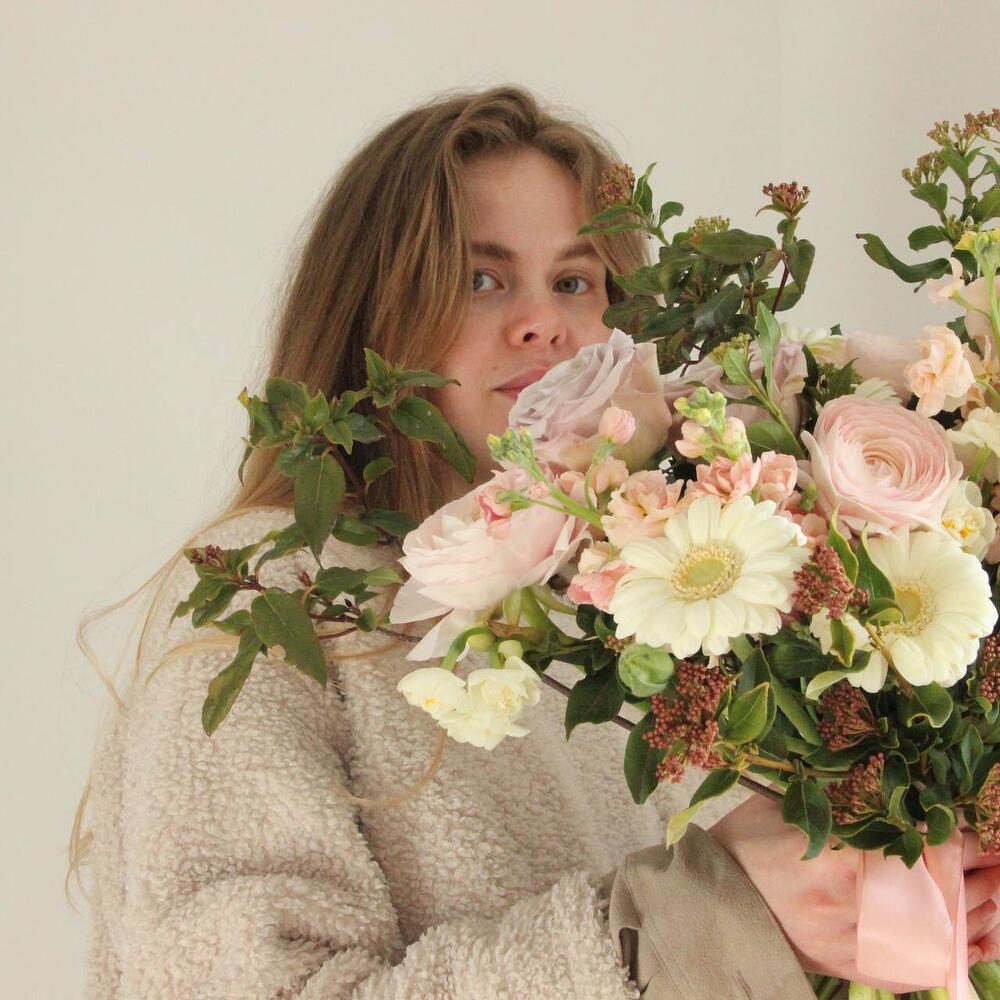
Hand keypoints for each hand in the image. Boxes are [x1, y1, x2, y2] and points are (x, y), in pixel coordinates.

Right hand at [707, 792, 999, 991]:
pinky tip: (979, 939)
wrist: (714, 901)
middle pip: (939, 891)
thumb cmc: (748, 842)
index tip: (974, 826)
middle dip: (980, 874)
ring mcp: (854, 942)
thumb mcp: (790, 804)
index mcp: (834, 857)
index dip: (957, 837)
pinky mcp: (853, 966)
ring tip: (998, 892)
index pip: (917, 847)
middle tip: (999, 857)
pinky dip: (954, 953)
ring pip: (938, 932)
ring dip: (978, 913)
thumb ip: (843, 798)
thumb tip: (898, 784)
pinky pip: (918, 965)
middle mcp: (850, 905)